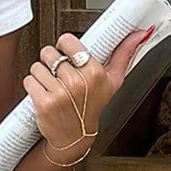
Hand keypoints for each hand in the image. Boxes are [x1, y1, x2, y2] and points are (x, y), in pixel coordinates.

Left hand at [24, 25, 155, 157]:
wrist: (74, 137)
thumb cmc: (92, 107)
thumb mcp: (113, 81)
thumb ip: (125, 54)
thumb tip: (142, 33)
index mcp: (94, 73)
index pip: (67, 41)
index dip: (64, 47)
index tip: (67, 56)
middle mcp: (77, 83)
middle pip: (49, 52)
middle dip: (51, 61)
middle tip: (59, 74)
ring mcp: (60, 94)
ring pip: (37, 66)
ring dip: (41, 74)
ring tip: (52, 85)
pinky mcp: (43, 103)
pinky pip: (29, 80)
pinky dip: (33, 85)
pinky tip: (43, 93)